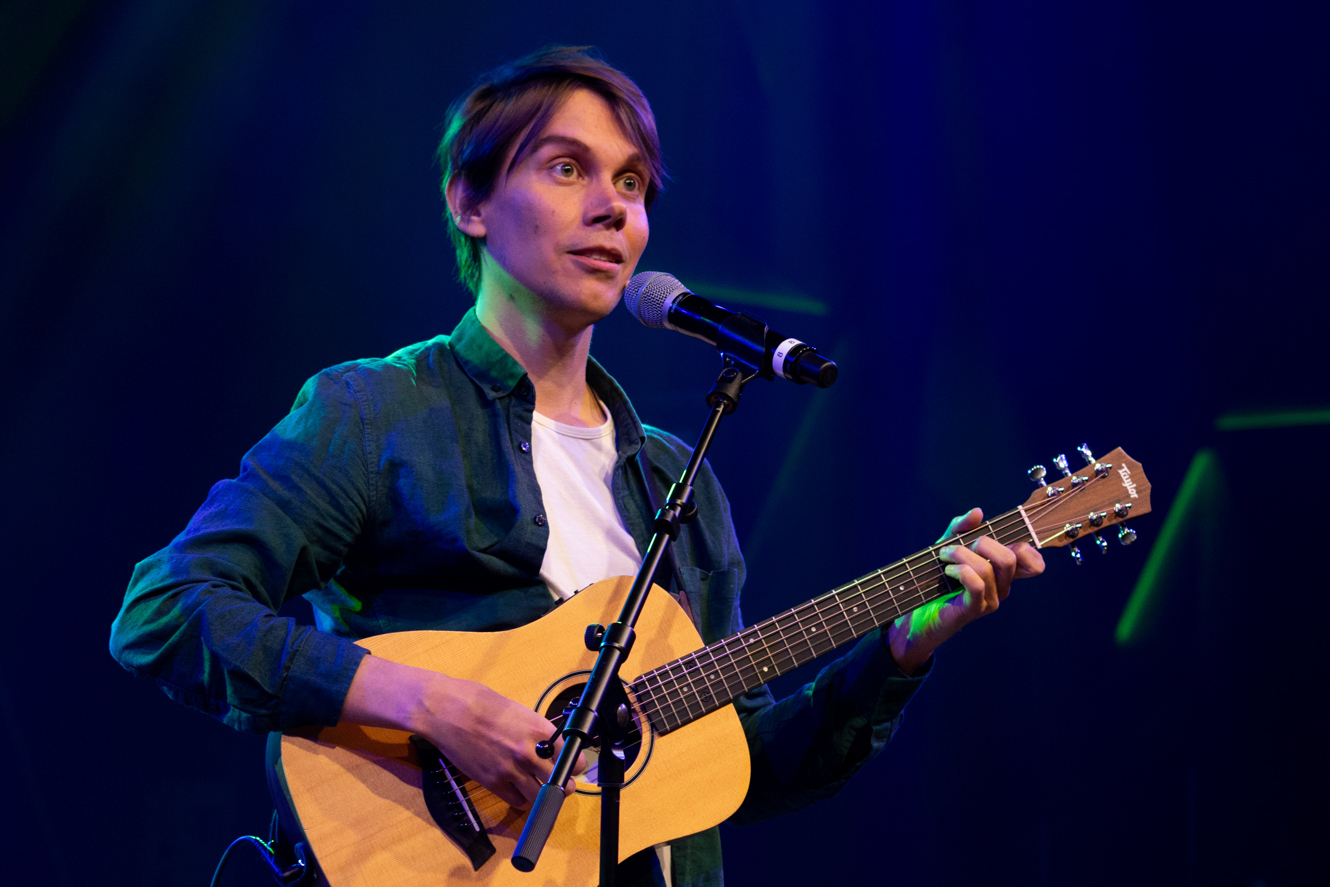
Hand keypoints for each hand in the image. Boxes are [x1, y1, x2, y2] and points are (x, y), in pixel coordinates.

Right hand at [340, 656, 587, 807]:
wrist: (446, 710)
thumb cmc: (478, 702)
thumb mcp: (517, 709)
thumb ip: (534, 729)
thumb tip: (547, 741)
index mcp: (538, 729)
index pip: (571, 756)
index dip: (576, 764)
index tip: (574, 766)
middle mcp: (529, 752)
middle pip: (560, 783)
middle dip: (564, 785)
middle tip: (562, 784)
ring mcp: (510, 770)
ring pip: (539, 798)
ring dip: (544, 797)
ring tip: (542, 792)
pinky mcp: (492, 782)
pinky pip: (515, 801)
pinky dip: (520, 799)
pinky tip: (518, 791)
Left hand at [886, 507, 1043, 674]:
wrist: (917, 611)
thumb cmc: (936, 577)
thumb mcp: (948, 544)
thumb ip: (962, 527)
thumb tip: (978, 512)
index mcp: (1003, 572)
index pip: (1035, 564)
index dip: (1027, 548)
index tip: (998, 537)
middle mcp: (1002, 587)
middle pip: (1011, 558)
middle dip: (983, 543)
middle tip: (958, 545)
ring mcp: (990, 600)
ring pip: (987, 568)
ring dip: (960, 554)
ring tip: (943, 555)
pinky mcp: (973, 609)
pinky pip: (976, 584)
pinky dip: (960, 569)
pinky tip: (947, 570)